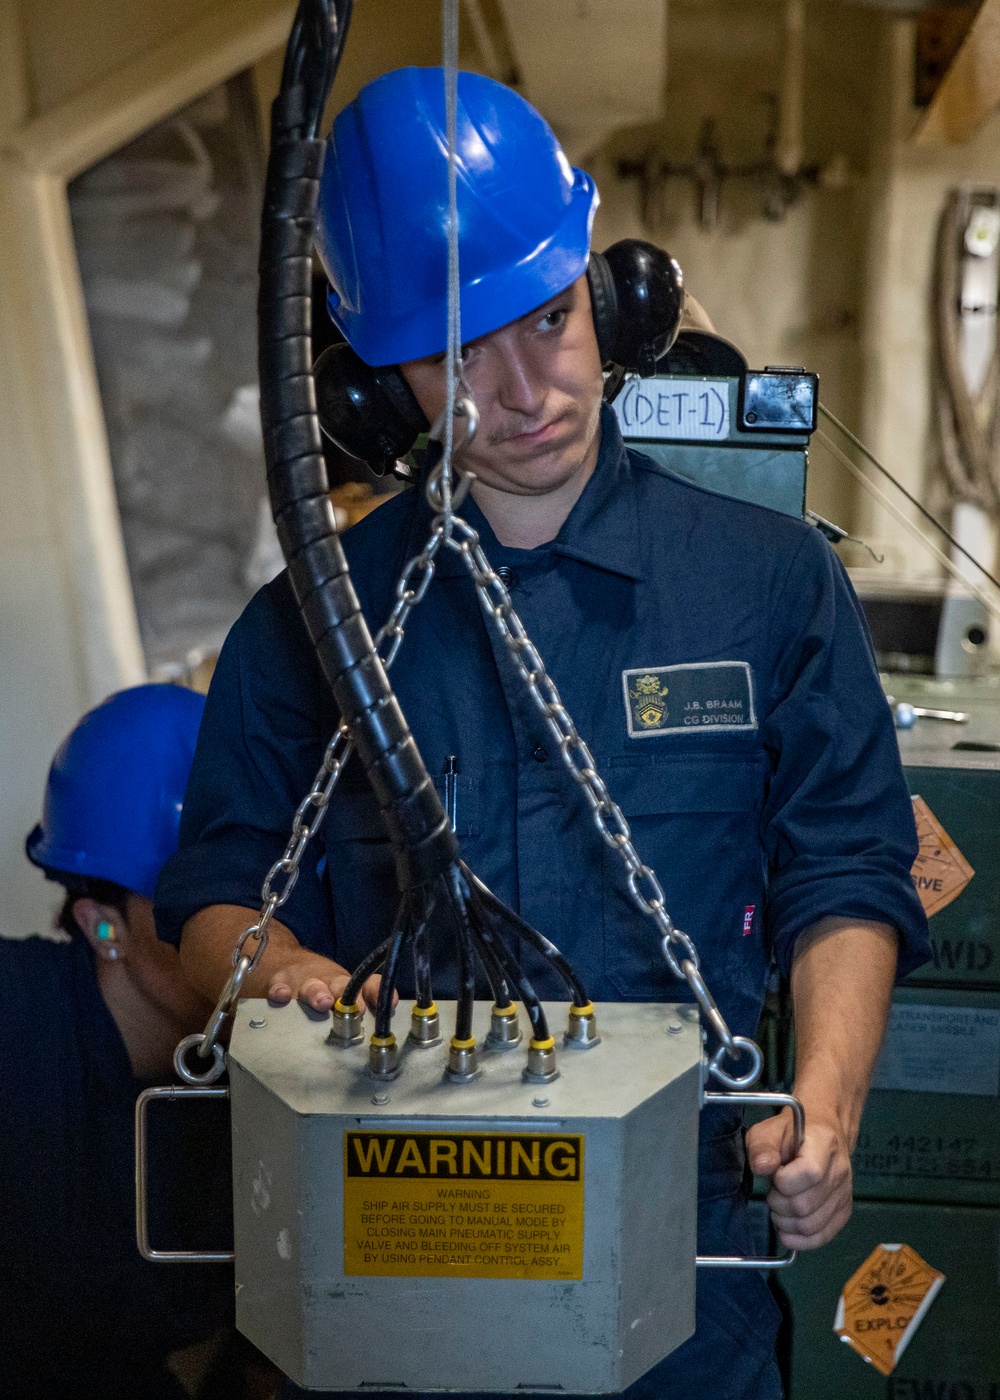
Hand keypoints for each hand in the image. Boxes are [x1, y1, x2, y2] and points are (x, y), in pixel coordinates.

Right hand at [266, 951, 386, 1015]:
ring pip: (312, 986)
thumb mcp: (343, 994)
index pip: (369, 985)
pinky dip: (280, 992)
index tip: (389, 1004)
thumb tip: (385, 1019)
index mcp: (347, 985)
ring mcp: (304, 982)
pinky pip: (279, 988)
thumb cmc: (323, 985)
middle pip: (340, 985)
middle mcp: (328, 981)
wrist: (289, 962)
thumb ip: (362, 1006)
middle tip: (355, 1008)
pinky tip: (282, 996)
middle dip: (347, 996)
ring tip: (322, 1002)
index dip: (378, 994)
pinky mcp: (281, 984)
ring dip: (318, 993)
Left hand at [745, 1106, 852, 1249]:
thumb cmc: (790, 1132)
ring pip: (811, 1226)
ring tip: (779, 1205)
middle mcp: (840, 1170)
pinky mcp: (844, 1211)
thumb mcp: (768, 1130)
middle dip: (778, 1203)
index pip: (809, 1173)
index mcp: (824, 1144)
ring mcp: (844, 1193)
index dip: (783, 1181)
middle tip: (773, 1191)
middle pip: (805, 1205)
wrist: (821, 1132)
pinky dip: (799, 1240)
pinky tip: (786, 1228)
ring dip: (785, 1222)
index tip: (774, 1174)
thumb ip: (762, 1146)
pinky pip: (822, 1237)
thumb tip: (761, 1167)